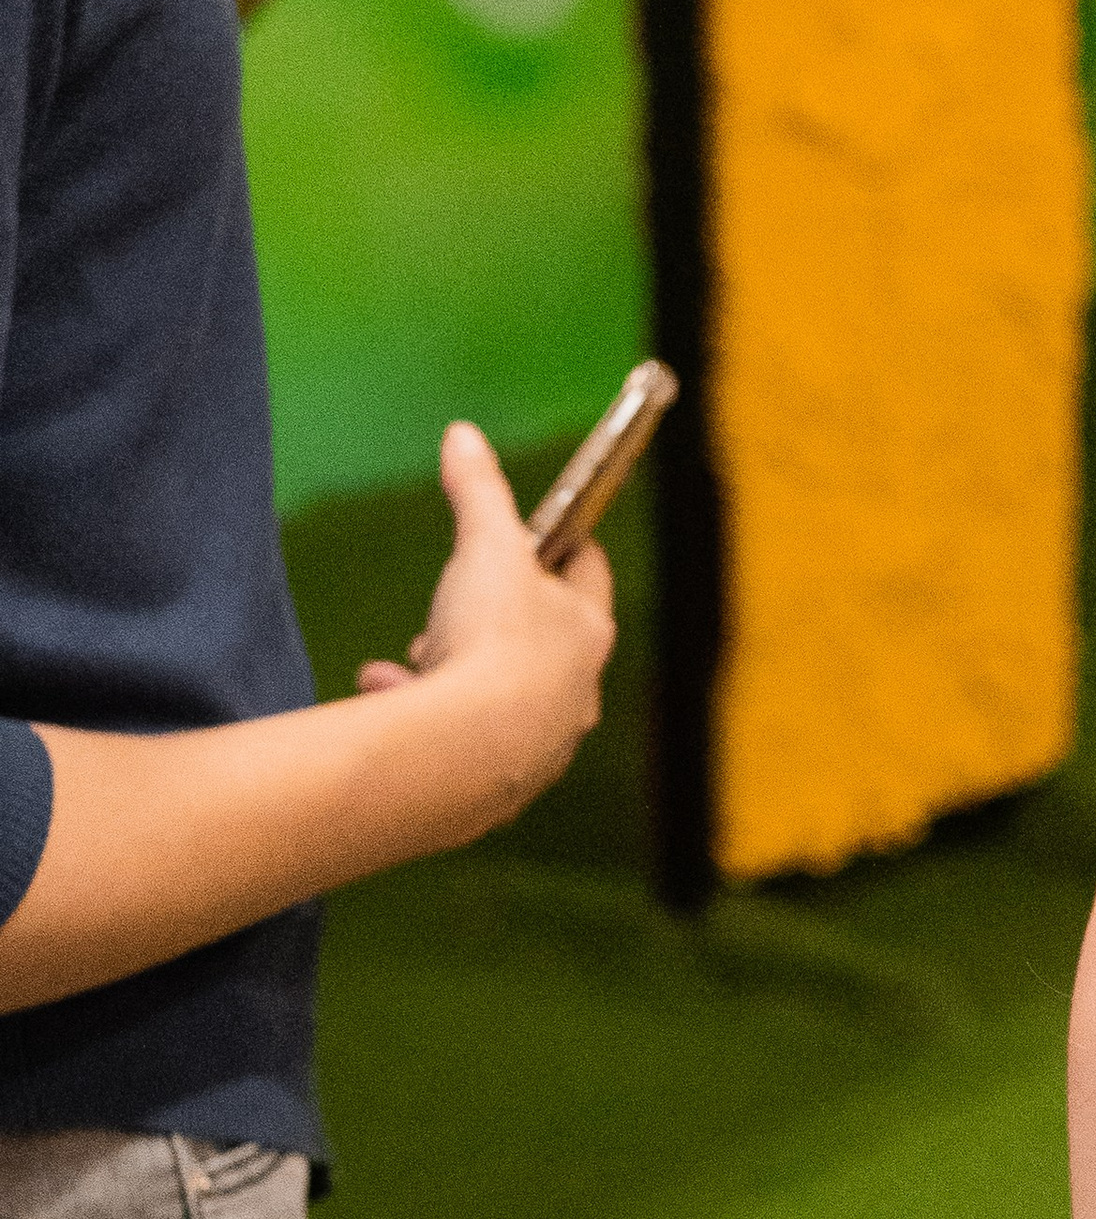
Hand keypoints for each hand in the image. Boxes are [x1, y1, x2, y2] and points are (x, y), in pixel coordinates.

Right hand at [358, 422, 614, 821]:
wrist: (468, 752)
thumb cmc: (490, 640)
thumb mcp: (482, 545)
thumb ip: (476, 489)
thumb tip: (464, 436)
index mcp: (588, 632)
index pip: (589, 572)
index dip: (561, 544)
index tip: (535, 530)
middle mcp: (578, 692)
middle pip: (542, 639)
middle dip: (494, 615)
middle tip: (455, 604)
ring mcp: (544, 743)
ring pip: (499, 693)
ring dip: (451, 668)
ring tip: (415, 657)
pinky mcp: (503, 782)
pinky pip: (464, 738)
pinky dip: (423, 711)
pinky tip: (383, 693)